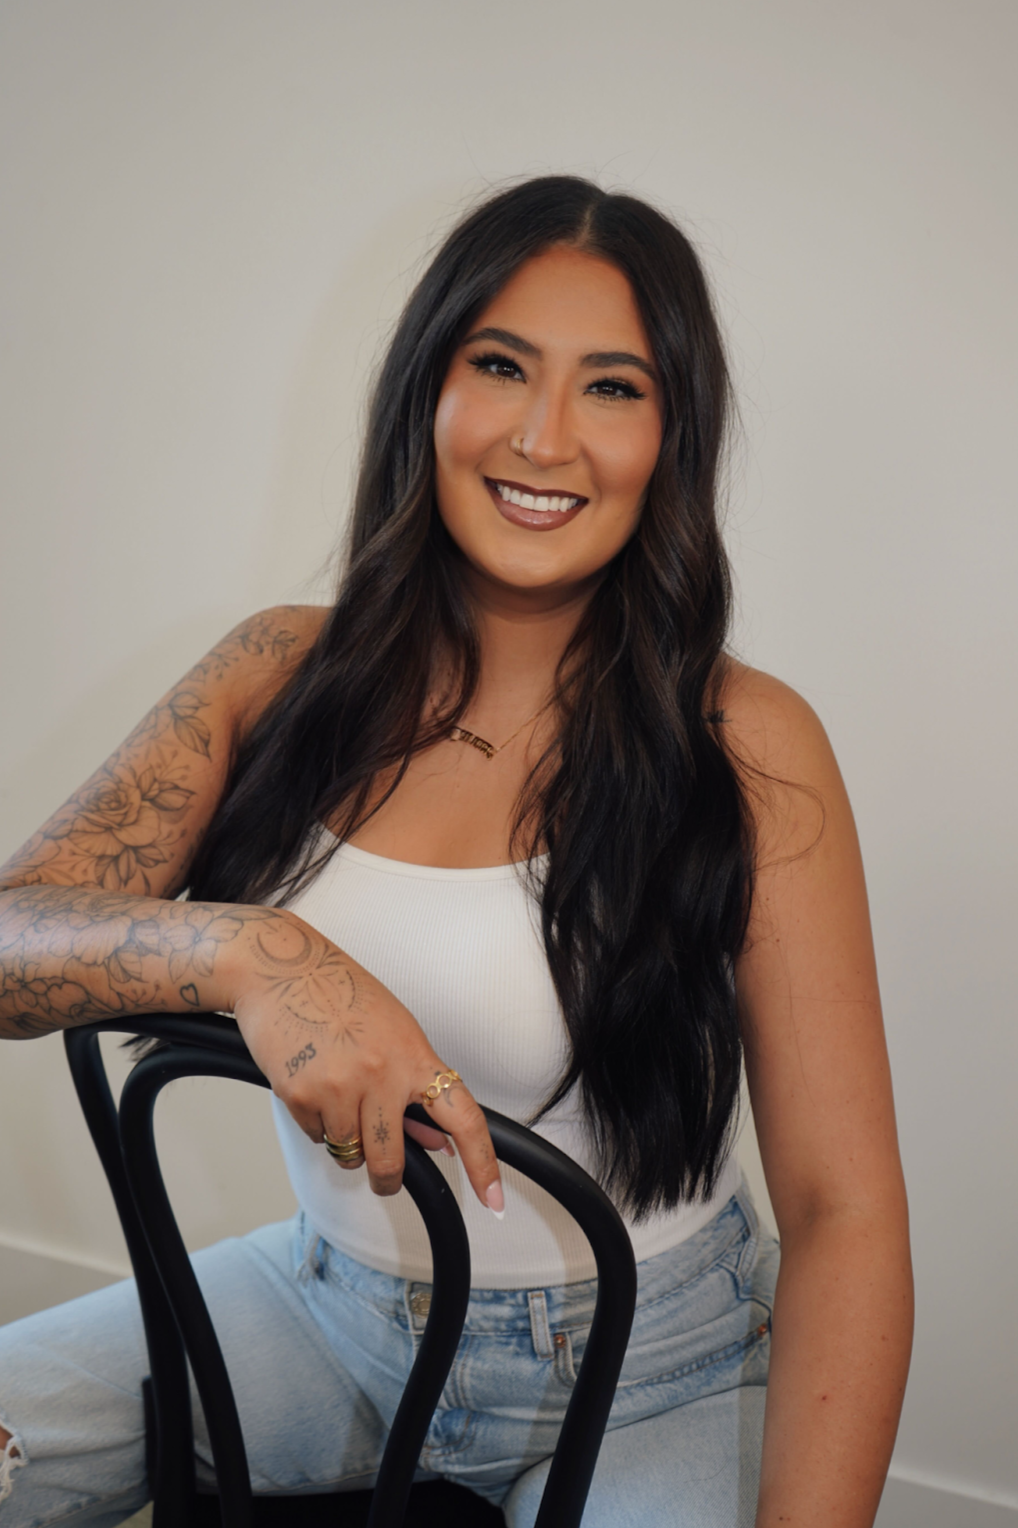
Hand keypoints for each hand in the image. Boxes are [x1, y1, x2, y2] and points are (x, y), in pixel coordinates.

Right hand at [225, 910, 503, 1213]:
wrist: (280, 966)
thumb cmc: (340, 992)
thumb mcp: (393, 1032)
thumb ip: (416, 1088)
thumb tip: (440, 1142)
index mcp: (414, 1056)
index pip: (463, 1116)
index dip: (483, 1162)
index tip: (493, 1199)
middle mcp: (382, 1074)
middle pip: (390, 1161)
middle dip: (386, 1179)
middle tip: (382, 1177)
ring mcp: (340, 1086)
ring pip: (349, 1152)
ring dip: (345, 1140)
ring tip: (335, 1095)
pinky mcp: (301, 1094)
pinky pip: (315, 1135)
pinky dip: (315, 1122)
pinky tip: (311, 1083)